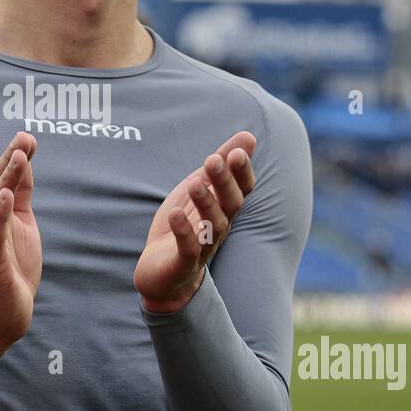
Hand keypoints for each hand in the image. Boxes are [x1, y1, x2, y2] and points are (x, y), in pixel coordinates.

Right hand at [0, 132, 41, 358]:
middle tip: (23, 138)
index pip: (1, 181)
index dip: (13, 158)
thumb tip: (26, 164)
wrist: (1, 315)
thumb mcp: (23, 226)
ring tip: (19, 157)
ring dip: (6, 179)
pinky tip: (6, 196)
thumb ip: (22, 197)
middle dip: (9, 161)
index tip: (28, 136)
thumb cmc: (12, 268)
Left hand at [134, 131, 256, 313]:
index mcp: (224, 208)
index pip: (242, 189)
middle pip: (231, 204)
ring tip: (194, 183)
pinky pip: (188, 248)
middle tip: (214, 159)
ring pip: (212, 226)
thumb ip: (222, 163)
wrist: (162, 274)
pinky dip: (184, 231)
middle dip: (224, 182)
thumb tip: (249, 136)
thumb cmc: (184, 225)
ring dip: (205, 203)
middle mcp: (219, 227)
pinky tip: (175, 213)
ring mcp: (203, 247)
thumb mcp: (199, 188)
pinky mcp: (183, 263)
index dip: (242, 172)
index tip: (238, 151)